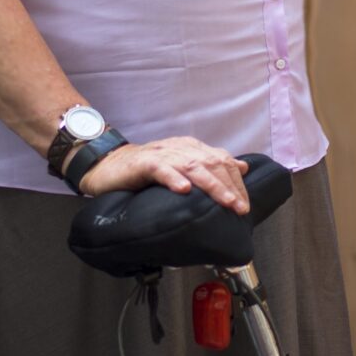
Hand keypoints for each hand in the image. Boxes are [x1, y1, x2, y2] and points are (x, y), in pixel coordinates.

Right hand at [77, 135, 250, 213]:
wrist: (109, 165)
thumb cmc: (147, 171)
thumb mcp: (182, 167)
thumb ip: (211, 166)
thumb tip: (242, 166)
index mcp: (192, 148)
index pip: (222, 160)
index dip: (236, 181)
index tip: (245, 203)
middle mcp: (181, 148)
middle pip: (211, 163)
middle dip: (229, 185)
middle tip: (240, 207)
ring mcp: (163, 154)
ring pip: (192, 166)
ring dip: (211, 184)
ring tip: (224, 201)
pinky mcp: (144, 163)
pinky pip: (161, 169)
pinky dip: (174, 178)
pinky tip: (184, 190)